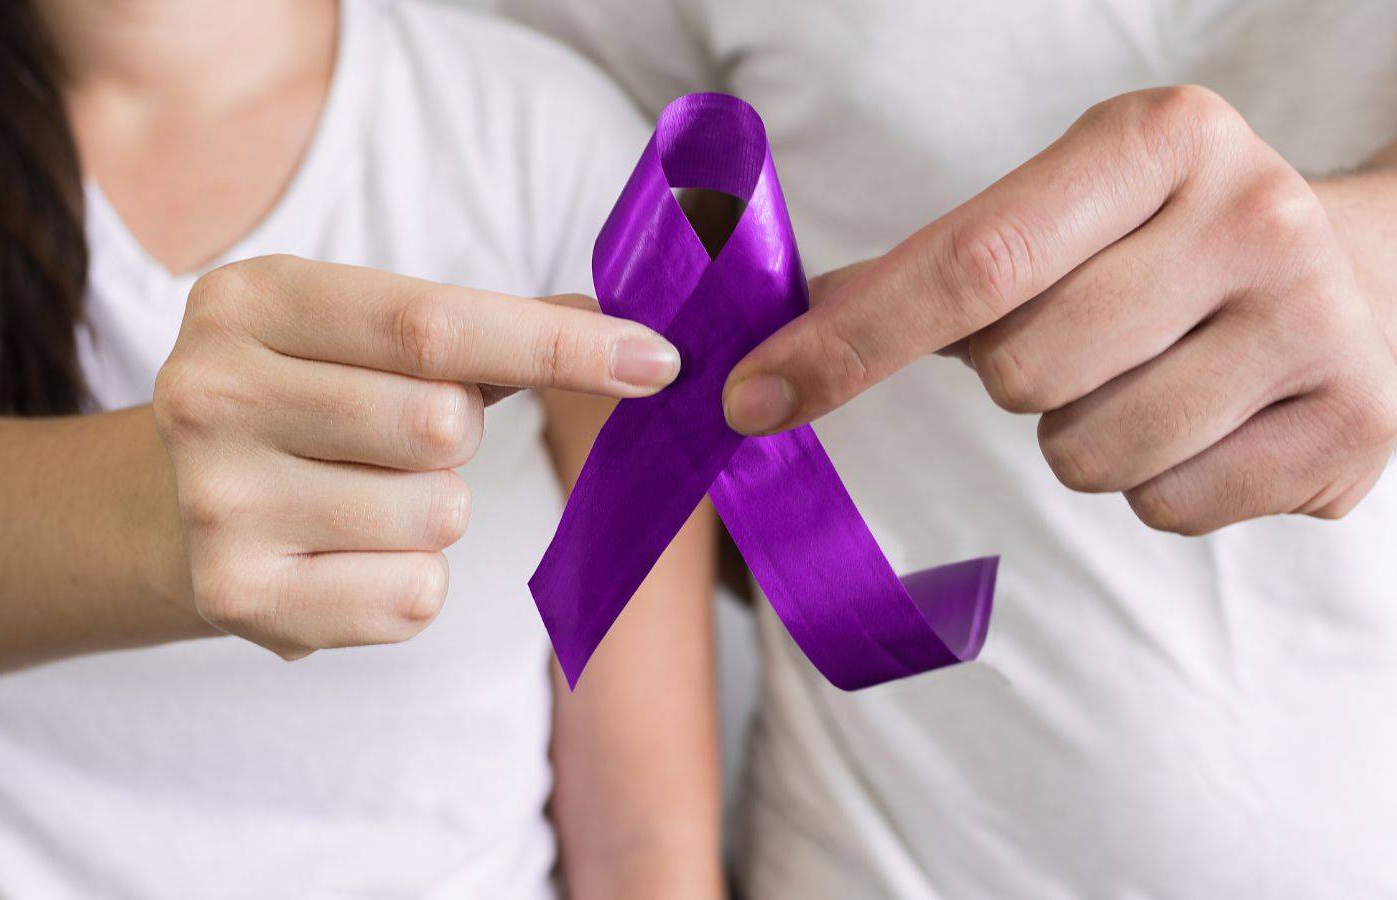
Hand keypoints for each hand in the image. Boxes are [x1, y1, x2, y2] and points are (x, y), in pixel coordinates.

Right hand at [153, 255, 679, 657]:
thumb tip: (630, 333)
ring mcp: (217, 502)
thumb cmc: (303, 402)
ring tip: (359, 498)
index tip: (657, 360)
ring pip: (438, 514)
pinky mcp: (239, 596)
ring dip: (434, 511)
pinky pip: (414, 595)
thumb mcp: (362, 335)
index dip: (558, 344)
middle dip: (458, 435)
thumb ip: (490, 329)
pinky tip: (345, 554)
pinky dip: (411, 579)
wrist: (160, 506)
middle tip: (399, 437)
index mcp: (250, 300)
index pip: (433, 322)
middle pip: (440, 422)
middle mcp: (213, 393)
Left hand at [724, 86, 1396, 534]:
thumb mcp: (1060, 212)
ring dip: (1084, 436)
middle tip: (1085, 335)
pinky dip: (1158, 483)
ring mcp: (1316, 326)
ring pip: (1088, 455)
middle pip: (1022, 373)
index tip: (751, 398)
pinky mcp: (1352, 432)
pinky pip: (1166, 510)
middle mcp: (1252, 217)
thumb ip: (922, 273)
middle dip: (1016, 379)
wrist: (1361, 274)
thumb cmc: (1162, 243)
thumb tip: (773, 350)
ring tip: (1153, 374)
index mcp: (1158, 140)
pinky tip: (1210, 419)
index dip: (849, 343)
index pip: (971, 263)